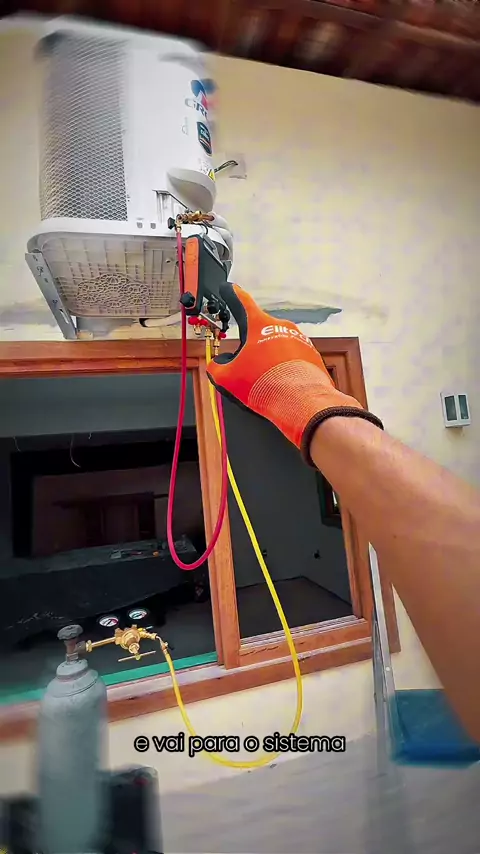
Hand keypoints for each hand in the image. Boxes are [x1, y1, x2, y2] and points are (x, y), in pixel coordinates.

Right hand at [207, 285, 381, 463]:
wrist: (302, 401)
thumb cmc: (265, 385)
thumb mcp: (228, 378)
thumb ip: (216, 367)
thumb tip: (218, 365)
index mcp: (259, 325)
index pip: (242, 303)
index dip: (233, 294)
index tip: (230, 288)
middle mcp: (281, 327)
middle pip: (260, 331)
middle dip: (252, 346)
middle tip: (246, 367)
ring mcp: (299, 339)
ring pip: (277, 345)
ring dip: (269, 358)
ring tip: (265, 380)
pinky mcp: (312, 354)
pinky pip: (293, 357)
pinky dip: (285, 367)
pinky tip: (281, 383)